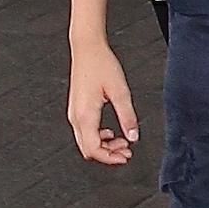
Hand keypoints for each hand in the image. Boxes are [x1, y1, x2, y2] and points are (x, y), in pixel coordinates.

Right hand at [68, 40, 138, 165]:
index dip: (110, 158)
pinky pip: (86, 131)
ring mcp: (74, 113)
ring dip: (105, 146)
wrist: (87, 49)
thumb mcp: (120, 91)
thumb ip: (128, 116)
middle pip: (88, 149)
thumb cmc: (101, 65)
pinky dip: (99, 136)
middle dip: (108, 154)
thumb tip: (134, 136)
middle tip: (127, 152)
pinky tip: (112, 131)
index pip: (93, 149)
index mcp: (85, 114)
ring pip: (86, 142)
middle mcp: (76, 117)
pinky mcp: (77, 109)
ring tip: (123, 141)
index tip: (126, 157)